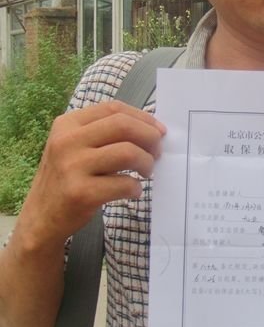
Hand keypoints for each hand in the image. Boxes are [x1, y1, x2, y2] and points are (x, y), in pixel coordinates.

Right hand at [17, 100, 165, 249]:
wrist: (41, 217)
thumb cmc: (67, 178)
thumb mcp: (75, 146)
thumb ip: (105, 133)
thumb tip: (151, 129)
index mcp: (68, 124)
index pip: (113, 109)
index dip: (143, 118)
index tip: (159, 131)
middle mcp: (67, 141)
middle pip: (123, 125)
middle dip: (150, 137)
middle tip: (157, 152)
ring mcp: (72, 167)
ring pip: (128, 152)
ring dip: (147, 162)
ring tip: (146, 172)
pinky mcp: (81, 193)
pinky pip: (124, 183)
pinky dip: (136, 188)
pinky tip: (132, 191)